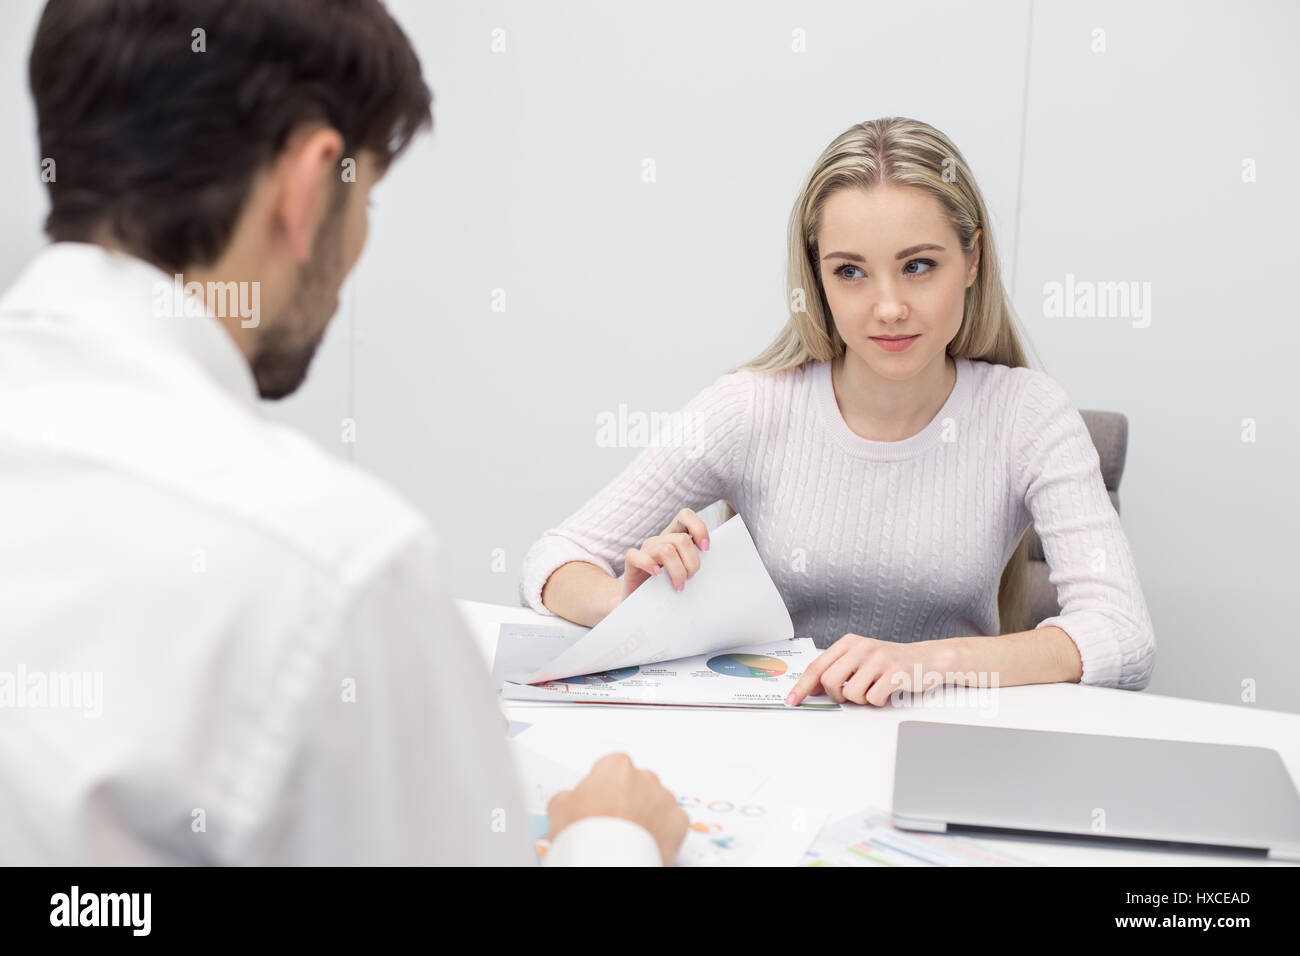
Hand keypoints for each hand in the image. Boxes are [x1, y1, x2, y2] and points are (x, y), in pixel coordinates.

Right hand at [547, 753, 688, 864]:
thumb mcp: (560, 809)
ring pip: (656, 803)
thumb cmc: (585, 834)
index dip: (604, 789)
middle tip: (615, 825)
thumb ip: (569, 796)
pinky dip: (664, 833)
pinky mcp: (680, 822)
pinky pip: (672, 824)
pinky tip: (647, 844)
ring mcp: (665, 799)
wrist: (609, 862)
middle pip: (637, 785)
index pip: (612, 769)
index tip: (599, 805)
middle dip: (629, 801)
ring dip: (647, 816)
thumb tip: (569, 800)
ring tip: (630, 838)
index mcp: (616, 767)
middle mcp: (645, 777)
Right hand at [621, 508, 709, 601]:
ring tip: (679, 585)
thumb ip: (694, 562)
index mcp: (673, 538)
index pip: (685, 516)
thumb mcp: (685, 571)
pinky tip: (657, 575)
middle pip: (682, 539)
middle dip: (692, 562)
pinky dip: (650, 565)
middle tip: (691, 578)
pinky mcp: (632, 562)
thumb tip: (716, 565)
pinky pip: (638, 556)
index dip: (698, 528)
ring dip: (677, 571)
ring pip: (666, 550)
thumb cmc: (667, 587)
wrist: (641, 602)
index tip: (706, 548)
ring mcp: (645, 550)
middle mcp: (659, 540)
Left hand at [786, 633, 952, 706]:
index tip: (792, 700)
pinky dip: (877, 702)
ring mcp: (879, 659)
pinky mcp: (895, 673)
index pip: (817, 666)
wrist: (927, 659)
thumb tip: (810, 688)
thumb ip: (836, 670)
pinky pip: (873, 699)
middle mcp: (862, 647)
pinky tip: (886, 692)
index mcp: (849, 642)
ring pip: (851, 694)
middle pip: (830, 682)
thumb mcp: (860, 659)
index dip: (802, 686)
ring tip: (873, 690)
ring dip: (861, 700)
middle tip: (851, 694)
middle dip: (838, 695)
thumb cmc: (890, 663)